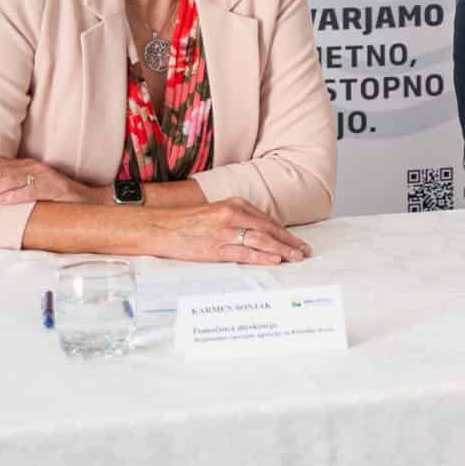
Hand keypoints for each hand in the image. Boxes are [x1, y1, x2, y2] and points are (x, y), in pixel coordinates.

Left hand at [0, 157, 98, 205]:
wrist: (92, 201)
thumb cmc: (59, 198)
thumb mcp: (32, 189)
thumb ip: (13, 188)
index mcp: (25, 165)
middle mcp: (33, 167)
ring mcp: (45, 177)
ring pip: (11, 181)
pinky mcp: (56, 189)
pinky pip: (33, 191)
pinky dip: (17, 196)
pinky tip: (2, 202)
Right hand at [148, 198, 311, 264]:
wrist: (160, 227)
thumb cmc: (188, 223)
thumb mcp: (217, 213)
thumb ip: (239, 220)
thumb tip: (262, 234)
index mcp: (235, 204)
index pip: (268, 220)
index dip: (285, 233)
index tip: (298, 242)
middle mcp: (233, 214)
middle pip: (269, 230)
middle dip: (290, 242)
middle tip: (304, 252)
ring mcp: (225, 231)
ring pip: (262, 241)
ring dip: (282, 250)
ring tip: (296, 258)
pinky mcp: (216, 247)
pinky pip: (245, 253)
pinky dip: (262, 257)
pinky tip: (275, 261)